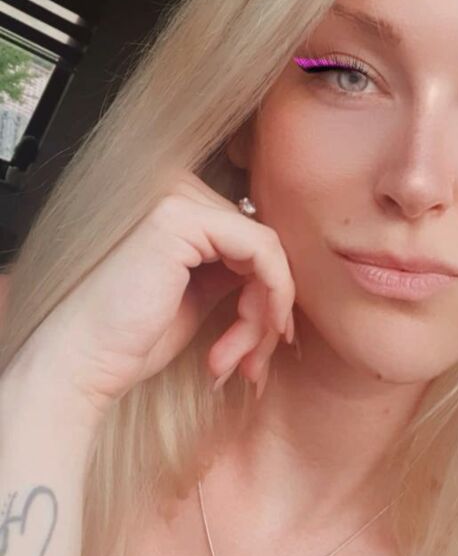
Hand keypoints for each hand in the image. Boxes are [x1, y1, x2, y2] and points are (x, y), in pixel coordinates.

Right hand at [16, 169, 295, 422]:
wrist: (80, 365)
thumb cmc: (130, 340)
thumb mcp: (195, 296)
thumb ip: (230, 271)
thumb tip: (279, 269)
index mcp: (176, 209)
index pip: (248, 240)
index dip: (267, 294)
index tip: (263, 344)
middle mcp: (174, 191)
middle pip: (259, 245)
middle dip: (264, 311)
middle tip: (249, 365)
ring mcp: (175, 199)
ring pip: (265, 251)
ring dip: (262, 317)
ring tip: (238, 363)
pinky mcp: (181, 217)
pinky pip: (262, 248)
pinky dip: (272, 295)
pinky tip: (250, 337)